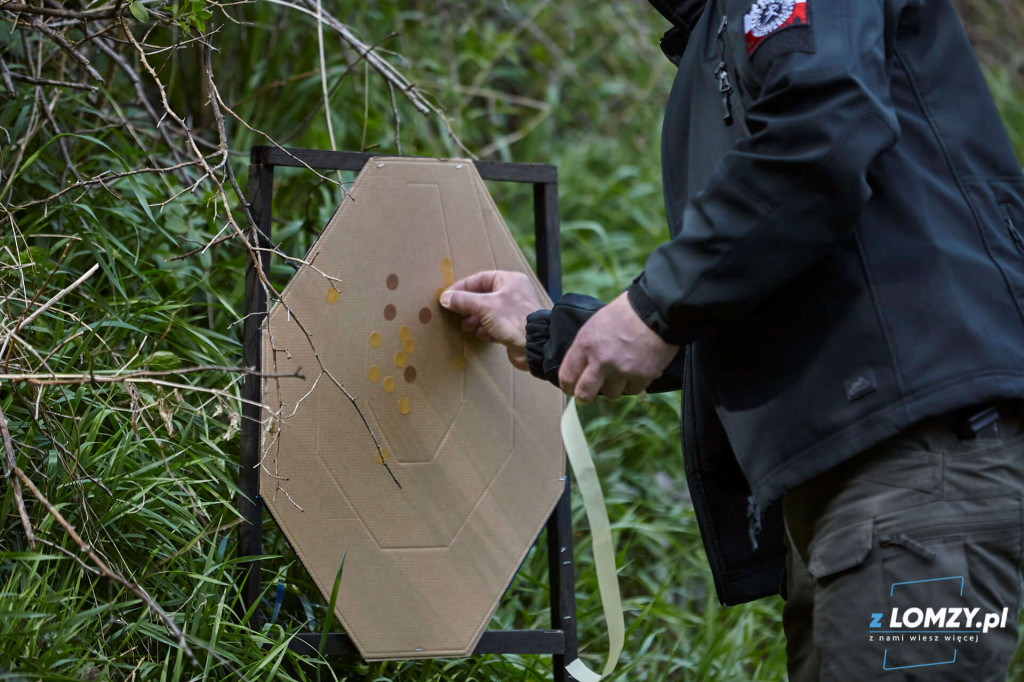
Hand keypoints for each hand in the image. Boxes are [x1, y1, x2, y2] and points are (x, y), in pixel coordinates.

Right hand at [439, 270, 546, 370]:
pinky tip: (479, 334)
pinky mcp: (514, 329)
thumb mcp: (484, 306)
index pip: (480, 279)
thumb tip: (445, 297)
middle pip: (483, 296)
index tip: (448, 296)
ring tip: (466, 326)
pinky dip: (485, 329)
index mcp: (510, 281)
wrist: (535, 345)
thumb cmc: (512, 319)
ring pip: (488, 312)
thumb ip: (463, 301)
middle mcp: (513, 294)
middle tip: (456, 313)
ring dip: (475, 319)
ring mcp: (514, 312)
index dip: (463, 287)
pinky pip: (495, 326)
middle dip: (468, 306)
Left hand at [559, 291, 678, 402]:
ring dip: (614, 387)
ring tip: (619, 374)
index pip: (567, 375)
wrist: (656, 309)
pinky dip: (633, 384)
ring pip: (611, 394)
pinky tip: (636, 371)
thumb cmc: (625, 312)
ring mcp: (622, 370)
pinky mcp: (642, 376)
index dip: (567, 386)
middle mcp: (601, 360)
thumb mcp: (596, 324)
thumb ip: (586, 347)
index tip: (570, 389)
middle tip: (588, 397)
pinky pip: (633, 391)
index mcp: (586, 344)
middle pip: (585, 393)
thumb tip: (582, 367)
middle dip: (585, 398)